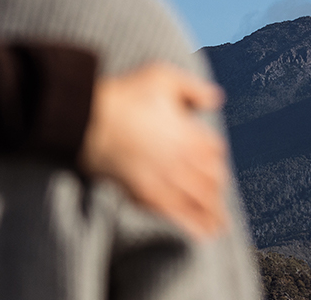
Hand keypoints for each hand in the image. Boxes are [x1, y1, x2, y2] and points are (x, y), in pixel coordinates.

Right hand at [80, 62, 229, 240]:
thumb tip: (216, 98)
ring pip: (201, 200)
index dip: (217, 158)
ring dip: (214, 213)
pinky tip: (202, 234)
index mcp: (188, 132)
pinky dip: (193, 225)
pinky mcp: (147, 194)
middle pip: (213, 179)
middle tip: (221, 199)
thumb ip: (192, 88)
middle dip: (218, 189)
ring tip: (220, 224)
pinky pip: (177, 214)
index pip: (216, 151)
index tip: (215, 164)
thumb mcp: (162, 77)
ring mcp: (166, 178)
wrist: (89, 119)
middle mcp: (183, 158)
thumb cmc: (124, 96)